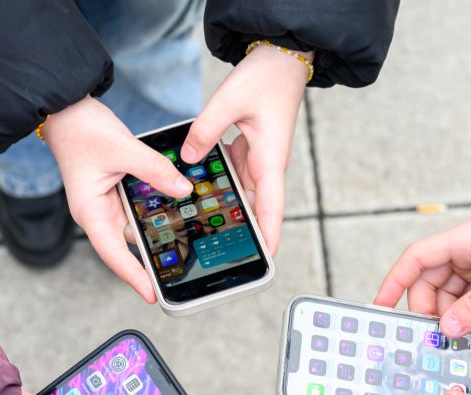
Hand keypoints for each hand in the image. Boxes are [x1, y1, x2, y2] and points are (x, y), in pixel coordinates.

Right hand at [42, 97, 193, 302]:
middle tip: (181, 270)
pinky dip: (157, 208)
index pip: (113, 252)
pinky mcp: (117, 192)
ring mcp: (108, 204)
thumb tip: (183, 188)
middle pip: (129, 244)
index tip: (151, 294)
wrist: (66, 108)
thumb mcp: (123, 148)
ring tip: (188, 240)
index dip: (133, 275)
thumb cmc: (81, 130)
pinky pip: (140, 207)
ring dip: (159, 229)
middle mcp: (98, 213)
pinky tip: (178, 209)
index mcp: (90, 212)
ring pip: (138, 225)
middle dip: (153, 257)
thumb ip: (154, 170)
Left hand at [181, 42, 310, 253]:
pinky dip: (219, 184)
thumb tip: (189, 158)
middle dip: (240, 231)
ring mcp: (258, 159)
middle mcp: (267, 165)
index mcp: (270, 159)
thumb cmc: (266, 77)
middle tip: (219, 255)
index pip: (271, 208)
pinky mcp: (250, 150)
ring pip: (241, 192)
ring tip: (201, 229)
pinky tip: (198, 190)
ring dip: (225, 208)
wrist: (281, 56)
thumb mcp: (229, 100)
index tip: (265, 261)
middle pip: (254, 208)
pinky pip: (233, 174)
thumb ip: (205, 130)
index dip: (268, 236)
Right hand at [375, 201, 470, 336]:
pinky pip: (469, 299)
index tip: (381, 306)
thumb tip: (446, 329)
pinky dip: (469, 315)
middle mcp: (467, 250)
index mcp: (464, 240)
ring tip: (459, 338)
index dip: (394, 282)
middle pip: (429, 281)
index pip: (415, 259)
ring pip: (449, 294)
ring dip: (452, 316)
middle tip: (431, 336)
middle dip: (429, 309)